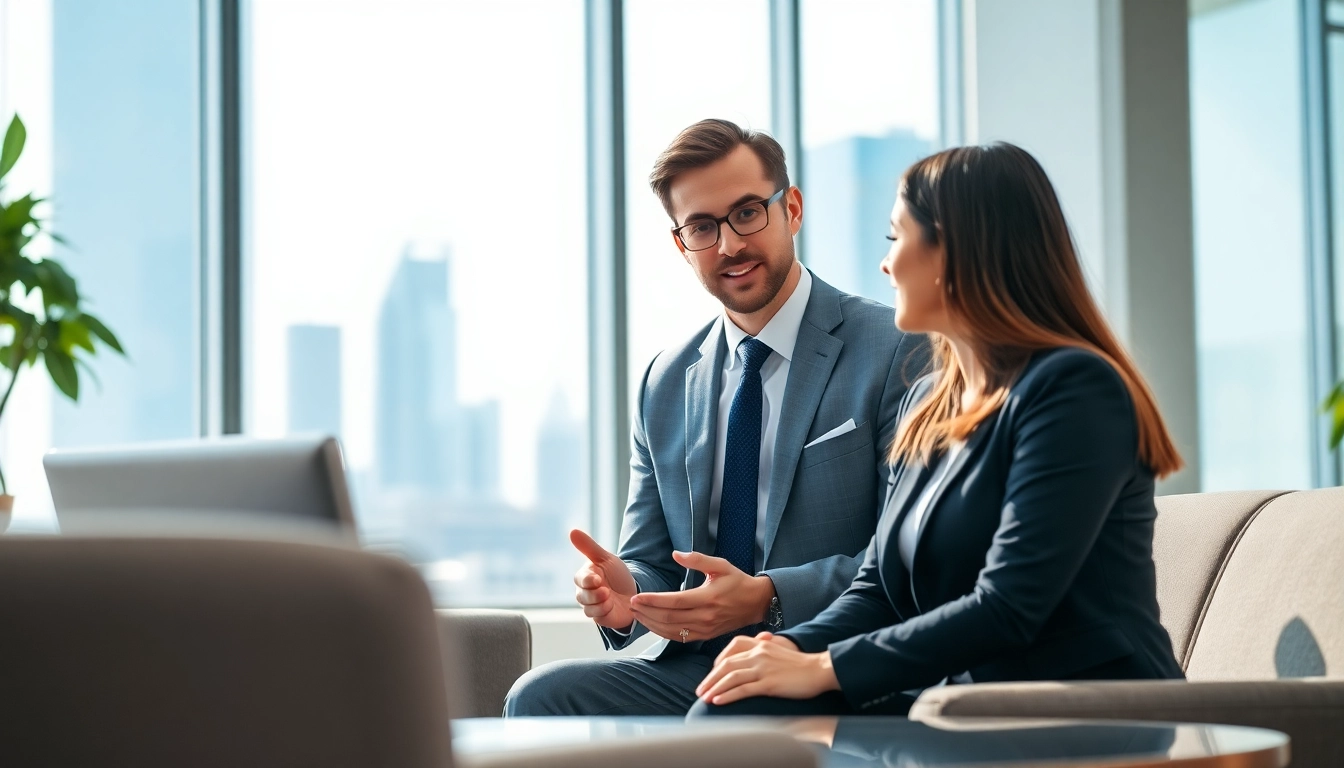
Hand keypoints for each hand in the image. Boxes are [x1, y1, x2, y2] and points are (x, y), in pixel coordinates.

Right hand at [570, 529, 637, 630]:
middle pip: (581, 596)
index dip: (587, 580)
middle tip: (606, 591)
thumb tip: (572, 531)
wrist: (633, 592)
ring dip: (599, 604)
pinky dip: (603, 612)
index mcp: (586, 576)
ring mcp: (592, 605)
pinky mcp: (599, 617)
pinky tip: (612, 606)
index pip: (580, 579)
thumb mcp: (605, 559)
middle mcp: (585, 592)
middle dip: (593, 594)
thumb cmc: (617, 574)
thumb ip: (589, 547)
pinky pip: (596, 618)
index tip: (597, 578)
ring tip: (610, 598)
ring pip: (587, 608)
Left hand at [627, 551, 772, 642]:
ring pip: (671, 630)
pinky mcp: (705, 636)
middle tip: (631, 604)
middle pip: (668, 617)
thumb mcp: (720, 565)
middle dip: (646, 612)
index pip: (674, 601)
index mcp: (708, 597)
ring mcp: (705, 629)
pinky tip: (652, 625)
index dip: (652, 600)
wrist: (756, 603)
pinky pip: (679, 638)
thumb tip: (676, 554)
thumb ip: (697, 559)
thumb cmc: (737, 581)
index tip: (636, 596)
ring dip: (651, 623)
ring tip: (637, 614)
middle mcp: (705, 616)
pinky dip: (662, 632)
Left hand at [695, 632, 838, 705]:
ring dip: (715, 688)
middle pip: (726, 665)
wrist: (819, 669)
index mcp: (760, 644)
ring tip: (704, 698)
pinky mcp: (769, 683)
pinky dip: (728, 695)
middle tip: (700, 690)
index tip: (711, 675)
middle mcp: (759, 654)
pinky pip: (743, 689)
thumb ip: (762, 651)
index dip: (717, 663)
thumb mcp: (777, 651)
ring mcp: (763, 668)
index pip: (730, 651)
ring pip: (731, 677)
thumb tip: (747, 660)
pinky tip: (718, 701)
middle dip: (710, 679)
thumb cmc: (800, 664)